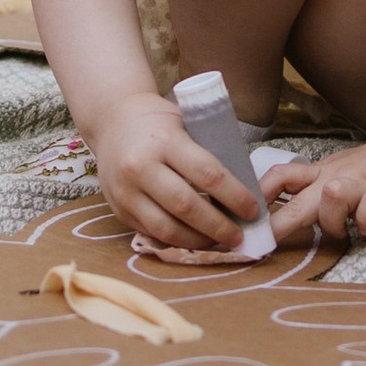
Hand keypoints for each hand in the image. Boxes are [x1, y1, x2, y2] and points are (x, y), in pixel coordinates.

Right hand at [87, 91, 258, 251]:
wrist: (112, 121)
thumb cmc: (158, 122)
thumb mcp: (186, 123)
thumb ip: (209, 151)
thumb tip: (245, 188)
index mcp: (164, 140)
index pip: (207, 173)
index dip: (234, 195)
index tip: (253, 208)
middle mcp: (140, 166)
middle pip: (186, 206)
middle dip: (218, 226)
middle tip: (240, 235)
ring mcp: (125, 191)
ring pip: (166, 228)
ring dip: (198, 241)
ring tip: (219, 243)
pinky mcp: (118, 210)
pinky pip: (151, 233)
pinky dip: (177, 241)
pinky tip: (195, 240)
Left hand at [265, 136, 365, 243]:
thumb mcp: (339, 175)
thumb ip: (313, 192)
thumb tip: (275, 212)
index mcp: (321, 174)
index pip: (278, 178)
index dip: (256, 198)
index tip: (238, 221)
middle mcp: (336, 178)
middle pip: (295, 198)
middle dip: (273, 224)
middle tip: (258, 245)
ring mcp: (364, 186)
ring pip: (332, 196)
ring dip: (328, 217)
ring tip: (343, 229)